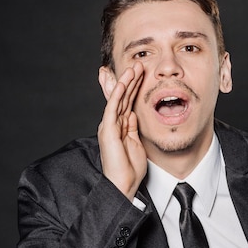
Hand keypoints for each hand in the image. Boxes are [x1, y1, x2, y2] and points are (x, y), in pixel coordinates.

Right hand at [98, 61, 146, 198]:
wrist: (122, 183)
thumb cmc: (130, 168)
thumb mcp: (135, 143)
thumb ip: (132, 127)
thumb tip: (133, 114)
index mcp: (119, 126)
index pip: (126, 101)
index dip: (133, 86)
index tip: (139, 72)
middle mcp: (112, 123)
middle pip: (121, 96)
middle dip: (129, 79)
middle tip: (137, 63)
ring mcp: (109, 125)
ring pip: (117, 98)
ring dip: (125, 81)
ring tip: (134, 67)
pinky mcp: (108, 129)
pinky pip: (113, 107)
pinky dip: (118, 93)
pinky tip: (123, 82)